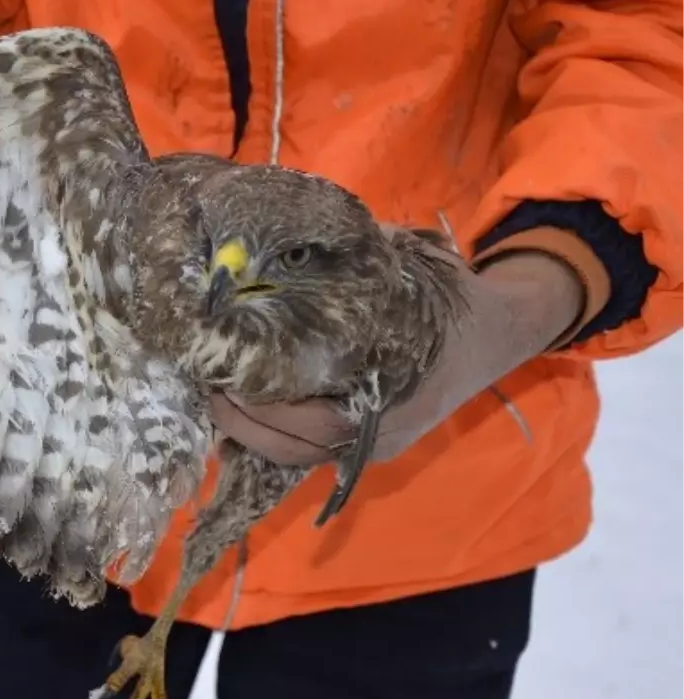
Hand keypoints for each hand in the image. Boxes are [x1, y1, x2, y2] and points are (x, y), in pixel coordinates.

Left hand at [209, 248, 585, 465]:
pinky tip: (236, 403)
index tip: (219, 378)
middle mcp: (375, 435)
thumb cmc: (450, 302)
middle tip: (202, 383)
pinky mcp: (358, 441)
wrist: (496, 333)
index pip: (309, 425)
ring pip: (292, 454)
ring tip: (210, 392)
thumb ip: (355, 266)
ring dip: (247, 431)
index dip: (258, 409)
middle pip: (290, 448)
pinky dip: (267, 432)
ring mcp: (367, 444)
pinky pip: (303, 448)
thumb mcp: (409, 274)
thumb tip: (287, 244)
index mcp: (390, 403)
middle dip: (239, 421)